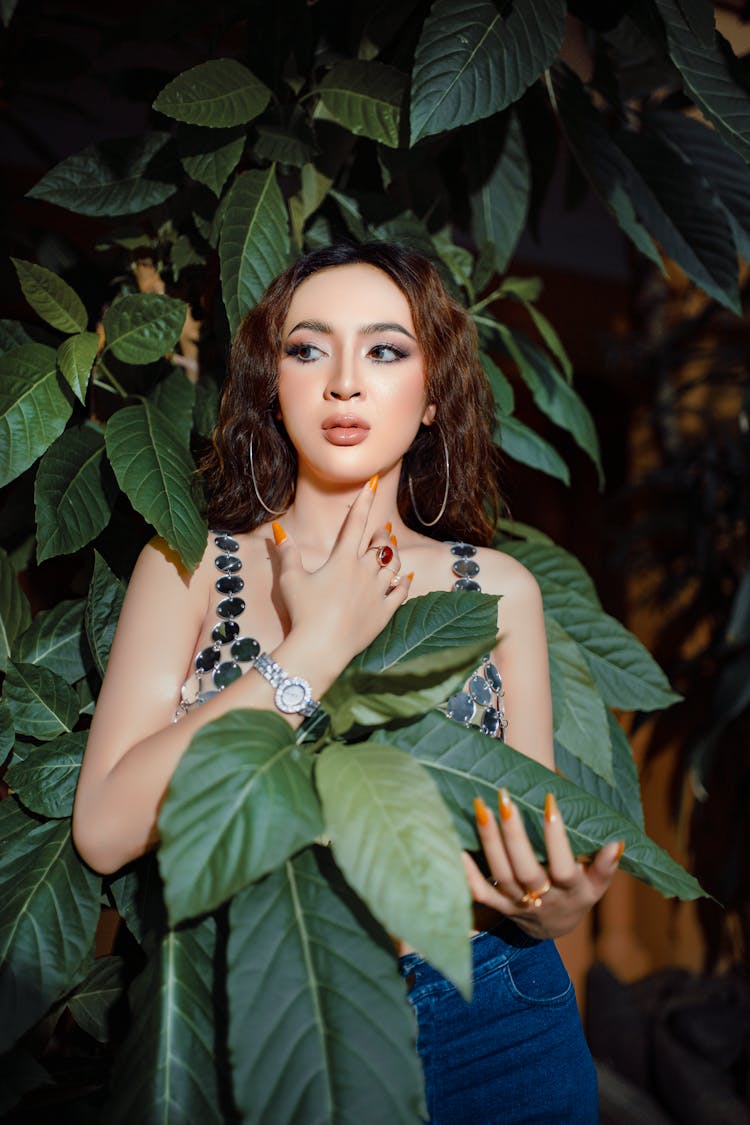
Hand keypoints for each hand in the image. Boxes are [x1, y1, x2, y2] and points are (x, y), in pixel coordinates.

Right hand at [273, 477, 411, 670]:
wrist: (321, 648)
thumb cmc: (303, 613)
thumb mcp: (290, 580)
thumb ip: (288, 553)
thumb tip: (278, 530)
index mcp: (342, 560)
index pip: (355, 523)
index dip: (364, 500)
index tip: (373, 482)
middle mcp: (365, 572)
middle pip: (381, 545)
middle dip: (381, 535)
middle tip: (381, 532)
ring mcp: (378, 592)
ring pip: (394, 566)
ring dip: (393, 555)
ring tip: (390, 551)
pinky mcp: (385, 612)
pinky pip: (402, 591)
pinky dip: (405, 582)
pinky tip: (407, 577)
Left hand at [464, 789, 623, 939]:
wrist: (552, 927)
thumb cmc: (577, 893)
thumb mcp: (596, 883)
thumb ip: (605, 865)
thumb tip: (617, 842)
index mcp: (571, 890)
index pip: (563, 864)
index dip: (556, 837)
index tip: (549, 800)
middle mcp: (543, 898)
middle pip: (525, 870)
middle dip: (514, 835)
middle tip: (504, 797)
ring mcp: (517, 904)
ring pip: (501, 875)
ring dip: (489, 841)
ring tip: (480, 807)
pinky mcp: (498, 906)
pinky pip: (479, 892)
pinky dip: (467, 872)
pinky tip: (457, 846)